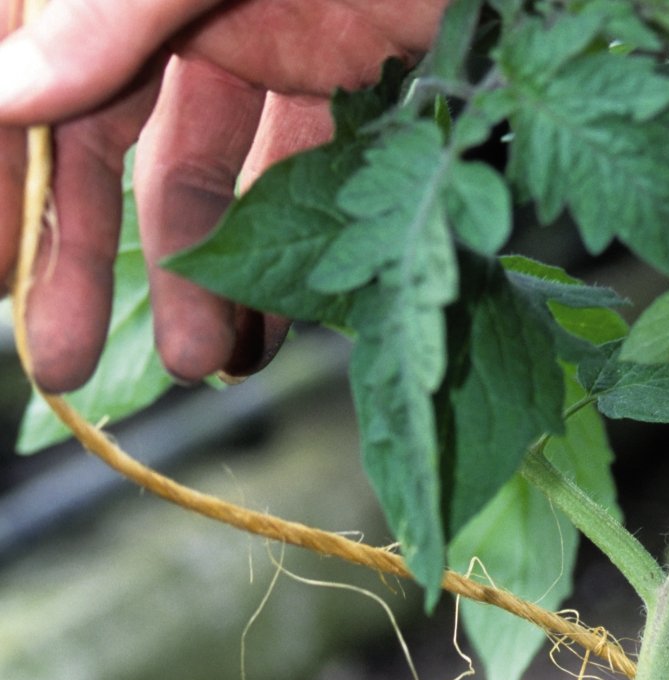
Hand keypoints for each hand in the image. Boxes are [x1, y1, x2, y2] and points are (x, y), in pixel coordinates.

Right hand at [0, 0, 444, 391]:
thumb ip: (114, 6)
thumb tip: (3, 91)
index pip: (25, 56)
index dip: (2, 175)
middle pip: (104, 135)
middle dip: (88, 256)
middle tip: (72, 368)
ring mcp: (264, 28)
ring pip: (208, 171)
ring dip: (201, 275)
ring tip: (202, 366)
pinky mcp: (347, 71)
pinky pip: (303, 173)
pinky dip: (292, 247)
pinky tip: (275, 323)